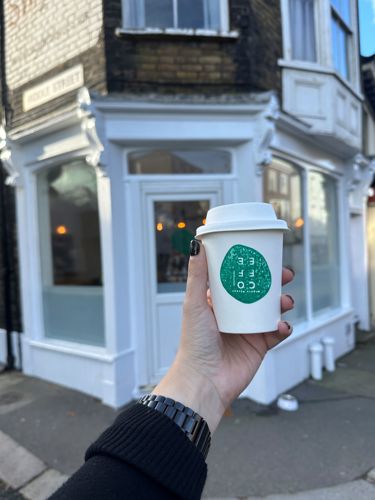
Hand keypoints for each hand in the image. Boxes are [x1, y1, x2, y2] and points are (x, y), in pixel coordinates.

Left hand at [153, 240, 293, 431]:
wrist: (204, 381)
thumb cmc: (194, 343)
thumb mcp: (194, 303)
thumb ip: (198, 275)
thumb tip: (197, 245)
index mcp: (219, 302)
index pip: (239, 278)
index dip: (253, 266)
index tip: (265, 255)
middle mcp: (235, 313)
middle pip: (261, 291)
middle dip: (275, 281)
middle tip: (286, 274)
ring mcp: (249, 329)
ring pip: (273, 309)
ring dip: (283, 302)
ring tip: (285, 302)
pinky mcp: (260, 346)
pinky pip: (278, 332)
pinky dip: (284, 327)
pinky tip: (282, 325)